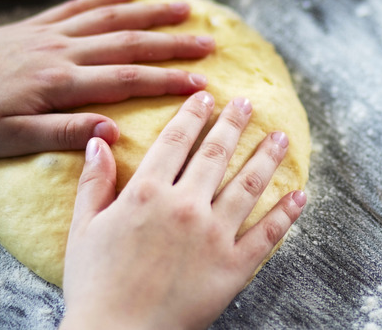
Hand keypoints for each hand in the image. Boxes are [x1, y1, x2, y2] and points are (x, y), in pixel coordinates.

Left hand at [0, 0, 214, 156]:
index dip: (168, 81)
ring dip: (150, 13)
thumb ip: (63, 133)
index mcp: (61, 83)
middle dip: (173, 44)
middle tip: (209, 43)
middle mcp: (63, 51)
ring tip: (185, 8)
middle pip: (129, 43)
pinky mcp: (37, 26)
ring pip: (110, 18)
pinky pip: (78, 6)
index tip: (202, 84)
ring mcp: (51, 34)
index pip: (127, 80)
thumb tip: (111, 132)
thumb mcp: (11, 140)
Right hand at [60, 92, 306, 329]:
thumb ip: (93, 183)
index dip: (193, 115)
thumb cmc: (95, 285)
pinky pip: (267, 234)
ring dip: (267, 157)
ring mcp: (214, 236)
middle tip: (249, 104)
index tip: (206, 96)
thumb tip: (99, 140)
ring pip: (248, 185)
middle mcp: (185, 207)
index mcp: (147, 194)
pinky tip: (299, 194)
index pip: (176, 142)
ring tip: (281, 137)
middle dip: (234, 124)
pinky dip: (286, 213)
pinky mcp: (234, 266)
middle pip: (216, 154)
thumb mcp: (82, 229)